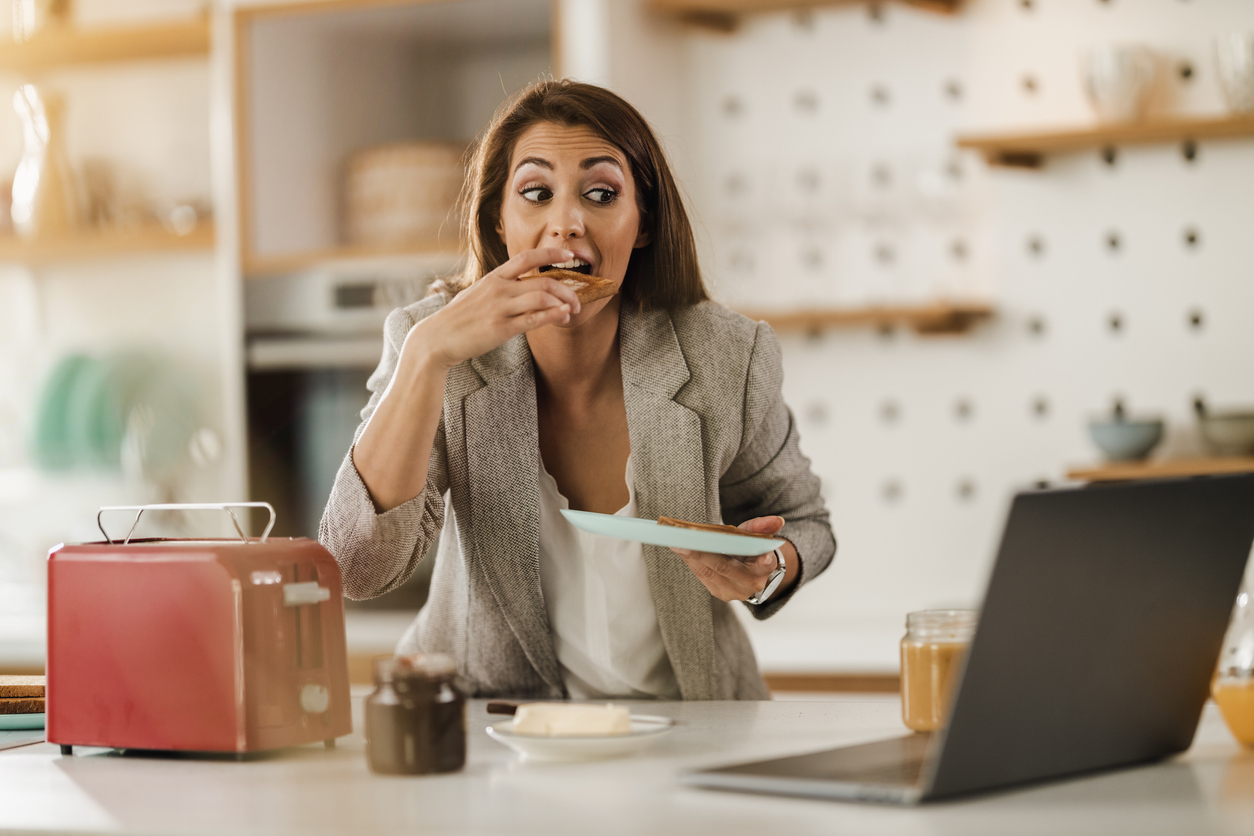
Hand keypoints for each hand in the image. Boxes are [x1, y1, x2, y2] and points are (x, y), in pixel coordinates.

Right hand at [404, 247, 583, 369]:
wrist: (437, 338)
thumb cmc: (458, 318)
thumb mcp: (477, 294)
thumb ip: (499, 287)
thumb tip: (519, 286)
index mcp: (494, 278)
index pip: (527, 257)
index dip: (551, 253)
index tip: (568, 254)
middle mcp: (499, 289)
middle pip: (543, 281)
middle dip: (567, 288)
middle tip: (578, 299)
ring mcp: (500, 308)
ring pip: (542, 298)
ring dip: (564, 303)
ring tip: (573, 311)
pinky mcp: (501, 328)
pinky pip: (533, 319)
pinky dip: (553, 316)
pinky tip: (563, 316)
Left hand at [671, 516, 787, 602]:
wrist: (753, 575)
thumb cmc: (754, 551)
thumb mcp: (759, 536)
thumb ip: (764, 527)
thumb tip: (778, 520)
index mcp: (765, 569)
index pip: (764, 565)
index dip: (761, 561)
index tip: (757, 555)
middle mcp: (750, 584)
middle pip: (724, 567)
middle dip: (702, 554)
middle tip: (682, 541)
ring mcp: (733, 592)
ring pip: (709, 573)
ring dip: (690, 557)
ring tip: (675, 542)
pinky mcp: (719, 593)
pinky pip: (703, 576)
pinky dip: (691, 561)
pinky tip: (680, 549)